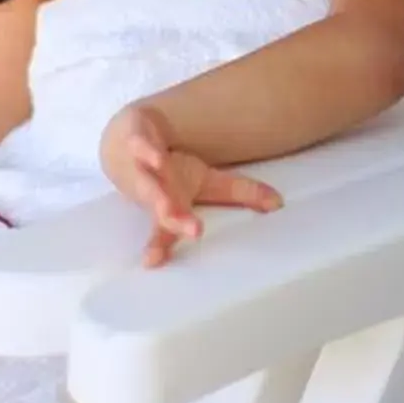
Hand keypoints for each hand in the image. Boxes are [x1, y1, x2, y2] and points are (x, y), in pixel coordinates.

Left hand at [101, 104, 280, 265]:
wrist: (125, 141)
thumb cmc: (168, 170)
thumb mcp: (207, 182)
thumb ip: (242, 194)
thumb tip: (279, 203)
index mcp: (169, 206)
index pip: (165, 231)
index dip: (160, 246)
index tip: (153, 261)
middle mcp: (152, 192)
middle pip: (162, 210)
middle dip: (174, 221)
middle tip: (191, 232)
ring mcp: (141, 168)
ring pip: (148, 184)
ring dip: (157, 194)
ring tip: (168, 207)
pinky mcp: (137, 142)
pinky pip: (142, 147)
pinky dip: (147, 152)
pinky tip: (155, 158)